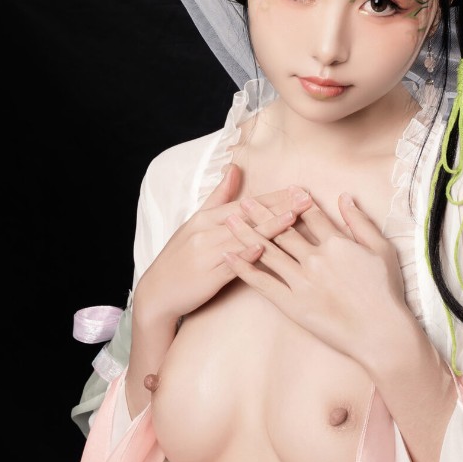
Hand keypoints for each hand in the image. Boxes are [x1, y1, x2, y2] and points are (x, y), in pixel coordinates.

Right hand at [132, 163, 312, 326]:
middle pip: (248, 216)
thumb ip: (218, 197)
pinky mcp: (208, 276)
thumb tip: (234, 168)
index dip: (273, 196)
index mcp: (206, 218)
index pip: (245, 203)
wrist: (156, 292)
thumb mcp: (196, 223)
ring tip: (293, 217)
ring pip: (243, 236)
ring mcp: (207, 253)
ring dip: (269, 226)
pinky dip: (246, 255)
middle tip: (306, 197)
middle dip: (279, 206)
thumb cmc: (179, 258)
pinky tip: (263, 248)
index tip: (298, 189)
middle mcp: (207, 232)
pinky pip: (230, 264)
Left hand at [223, 192, 410, 364]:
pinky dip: (244, 268)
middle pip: (282, 229)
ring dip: (246, 233)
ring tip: (230, 220)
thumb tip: (345, 197)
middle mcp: (314, 258)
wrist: (380, 332)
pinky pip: (262, 283)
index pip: (311, 216)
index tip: (285, 189)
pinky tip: (229, 257)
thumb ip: (360, 222)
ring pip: (267, 251)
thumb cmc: (386, 292)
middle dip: (261, 213)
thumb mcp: (382, 250)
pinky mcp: (291, 303)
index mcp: (336, 243)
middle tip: (244, 201)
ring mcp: (301, 281)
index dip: (296, 201)